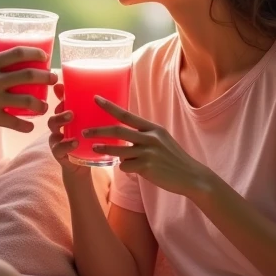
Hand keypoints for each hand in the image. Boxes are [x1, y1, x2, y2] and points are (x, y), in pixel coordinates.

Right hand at [0, 46, 57, 135]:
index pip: (17, 53)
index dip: (35, 53)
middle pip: (28, 75)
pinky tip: (30, 126)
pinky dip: (26, 126)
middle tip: (54, 79)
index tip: (45, 57)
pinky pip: (16, 123)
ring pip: (27, 101)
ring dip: (41, 105)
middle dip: (46, 77)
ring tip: (45, 107)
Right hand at [47, 83, 90, 181]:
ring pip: (52, 128)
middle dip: (60, 110)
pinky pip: (58, 148)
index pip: (60, 102)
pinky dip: (66, 144)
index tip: (61, 87)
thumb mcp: (95, 126)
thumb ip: (99, 114)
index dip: (59, 94)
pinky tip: (75, 142)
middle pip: (54, 113)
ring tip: (71, 119)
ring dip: (60, 121)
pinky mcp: (59, 152)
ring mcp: (56, 139)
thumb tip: (111, 97)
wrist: (84, 166)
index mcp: (67, 117)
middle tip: (71, 110)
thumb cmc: (89, 142)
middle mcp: (58, 126)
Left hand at [85, 97, 212, 196]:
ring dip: (104, 149)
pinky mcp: (146, 167)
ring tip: (94, 148)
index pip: (126, 114)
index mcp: (153, 128)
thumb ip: (144, 136)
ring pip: (118, 151)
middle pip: (117, 131)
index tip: (95, 98)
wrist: (191, 176)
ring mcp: (148, 152)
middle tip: (84, 131)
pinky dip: (125, 167)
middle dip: (98, 131)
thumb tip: (123, 138)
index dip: (109, 107)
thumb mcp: (161, 141)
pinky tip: (134, 170)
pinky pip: (125, 166)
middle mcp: (150, 137)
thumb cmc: (173, 159)